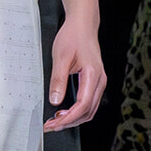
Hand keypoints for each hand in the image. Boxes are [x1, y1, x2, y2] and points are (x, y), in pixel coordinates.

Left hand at [44, 16, 104, 132]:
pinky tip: (64, 111)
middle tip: (50, 125)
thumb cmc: (73, 37)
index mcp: (93, 75)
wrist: (82, 25)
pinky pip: (89, 103)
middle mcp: (99, 81)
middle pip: (87, 112)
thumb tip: (55, 101)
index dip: (67, 119)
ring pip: (89, 110)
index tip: (52, 124)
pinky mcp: (95, 82)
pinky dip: (77, 111)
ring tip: (55, 120)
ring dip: (73, 119)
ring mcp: (99, 82)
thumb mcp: (61, 57)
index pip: (82, 105)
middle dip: (69, 122)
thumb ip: (58, 80)